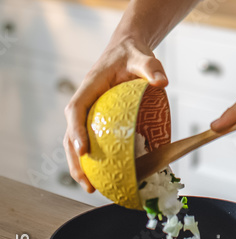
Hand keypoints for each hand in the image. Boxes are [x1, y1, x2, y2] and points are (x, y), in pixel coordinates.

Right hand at [63, 38, 167, 192]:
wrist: (126, 51)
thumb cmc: (132, 55)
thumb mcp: (144, 57)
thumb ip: (152, 68)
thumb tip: (162, 82)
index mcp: (90, 86)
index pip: (76, 109)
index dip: (76, 130)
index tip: (83, 150)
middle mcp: (84, 101)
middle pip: (70, 133)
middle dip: (74, 159)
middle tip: (87, 182)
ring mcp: (88, 112)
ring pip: (75, 142)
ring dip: (80, 166)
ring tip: (91, 187)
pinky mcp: (95, 119)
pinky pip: (89, 141)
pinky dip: (92, 160)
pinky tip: (103, 177)